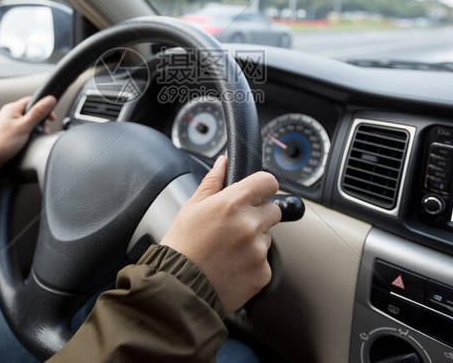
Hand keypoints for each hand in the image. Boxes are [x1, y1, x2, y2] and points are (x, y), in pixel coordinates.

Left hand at [0, 95, 56, 171]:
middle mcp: (10, 114)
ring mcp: (9, 124)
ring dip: (34, 129)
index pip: (33, 100)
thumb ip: (38, 112)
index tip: (51, 118)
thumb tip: (50, 100)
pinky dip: (28, 135)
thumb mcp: (24, 126)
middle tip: (43, 130)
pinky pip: (23, 131)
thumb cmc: (1, 143)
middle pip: (31, 112)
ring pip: (28, 122)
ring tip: (35, 137)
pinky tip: (28, 142)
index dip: (44, 107)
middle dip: (40, 121)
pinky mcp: (8, 134)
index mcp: (13, 108)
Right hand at [160, 155, 280, 313]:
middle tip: (235, 226)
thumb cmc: (181, 248)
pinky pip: (264, 261)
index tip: (257, 192)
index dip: (263, 186)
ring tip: (227, 250)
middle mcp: (249, 225)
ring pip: (267, 236)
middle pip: (273, 209)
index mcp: (232, 203)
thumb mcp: (191, 208)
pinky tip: (230, 266)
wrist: (179, 289)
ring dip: (254, 240)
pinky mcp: (263, 273)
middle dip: (259, 214)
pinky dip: (252, 263)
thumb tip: (223, 163)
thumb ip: (212, 182)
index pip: (268, 182)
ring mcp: (258, 250)